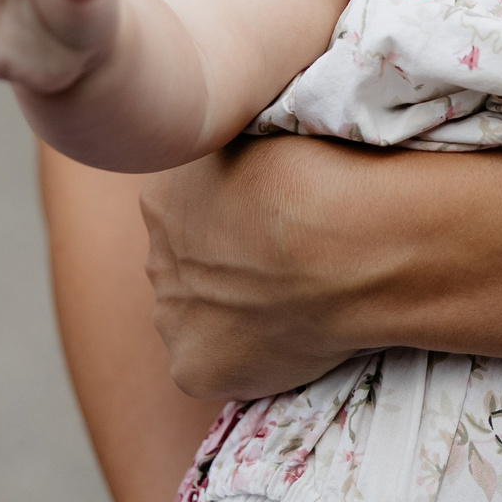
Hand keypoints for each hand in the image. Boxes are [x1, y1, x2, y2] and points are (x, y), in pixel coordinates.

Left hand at [140, 138, 381, 400]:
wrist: (347, 242)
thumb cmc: (324, 174)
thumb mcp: (265, 133)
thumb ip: (239, 154)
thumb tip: (256, 162)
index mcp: (163, 196)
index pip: (186, 213)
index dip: (233, 221)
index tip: (272, 225)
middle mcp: (155, 256)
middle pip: (187, 269)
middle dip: (224, 271)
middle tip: (283, 269)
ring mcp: (171, 317)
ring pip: (197, 320)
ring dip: (231, 317)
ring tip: (294, 305)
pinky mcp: (192, 369)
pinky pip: (217, 368)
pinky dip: (248, 362)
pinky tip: (291, 340)